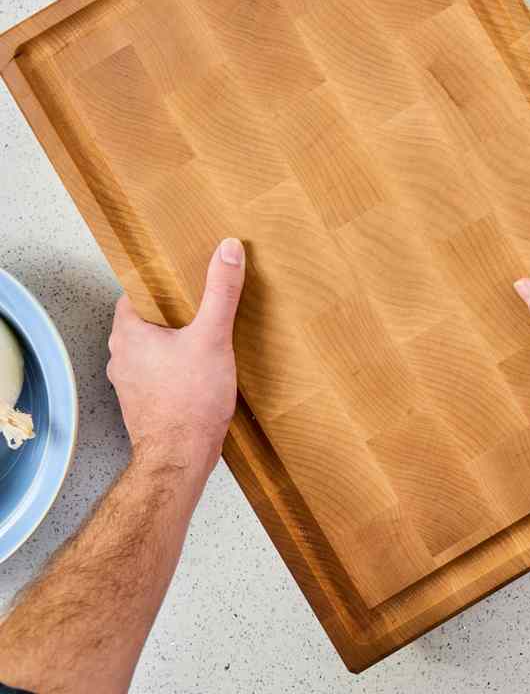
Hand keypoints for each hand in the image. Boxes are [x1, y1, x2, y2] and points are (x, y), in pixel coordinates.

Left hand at [107, 238, 246, 469]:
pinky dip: (174, 368)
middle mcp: (122, 358)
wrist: (180, 457)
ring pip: (150, 350)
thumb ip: (220, 292)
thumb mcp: (212, 337)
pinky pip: (157, 374)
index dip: (157, 286)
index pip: (133, 296)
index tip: (181, 281)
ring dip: (172, 343)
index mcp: (128, 335)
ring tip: (204, 338)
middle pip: (143, 322)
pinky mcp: (144, 404)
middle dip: (171, 314)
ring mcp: (130, 384)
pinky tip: (200, 371)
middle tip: (200, 306)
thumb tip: (227, 250)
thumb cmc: (189, 402)